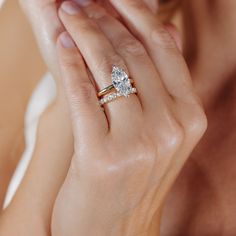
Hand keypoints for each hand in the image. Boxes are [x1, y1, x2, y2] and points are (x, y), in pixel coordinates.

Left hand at [52, 1, 206, 234]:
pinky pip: (83, 95)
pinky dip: (71, 65)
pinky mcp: (101, 156)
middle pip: (133, 54)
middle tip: (83, 2)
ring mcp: (139, 143)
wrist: (114, 231)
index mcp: (188, 118)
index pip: (163, 49)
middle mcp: (170, 127)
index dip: (137, 14)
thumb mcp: (158, 132)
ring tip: (70, 13)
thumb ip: (164, 82)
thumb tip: (166, 30)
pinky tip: (63, 45)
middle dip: (105, 20)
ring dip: (85, 34)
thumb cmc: (132, 178)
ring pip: (108, 69)